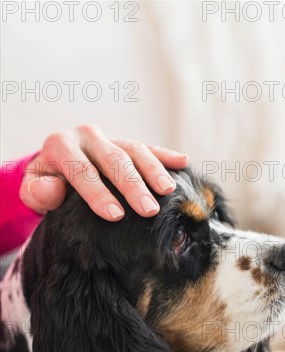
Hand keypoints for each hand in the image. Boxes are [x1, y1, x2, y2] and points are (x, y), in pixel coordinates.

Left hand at [20, 124, 188, 219]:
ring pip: (135, 151)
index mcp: (61, 146)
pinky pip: (148, 148)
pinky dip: (165, 155)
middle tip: (148, 210)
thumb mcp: (34, 190)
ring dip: (154, 171)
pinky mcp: (126, 143)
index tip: (115, 215)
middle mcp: (87, 136)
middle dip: (133, 185)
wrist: (55, 168)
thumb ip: (38, 191)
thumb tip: (54, 188)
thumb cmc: (48, 185)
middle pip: (114, 160)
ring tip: (168, 191)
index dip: (98, 193)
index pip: (82, 170)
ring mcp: (110, 138)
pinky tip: (183, 162)